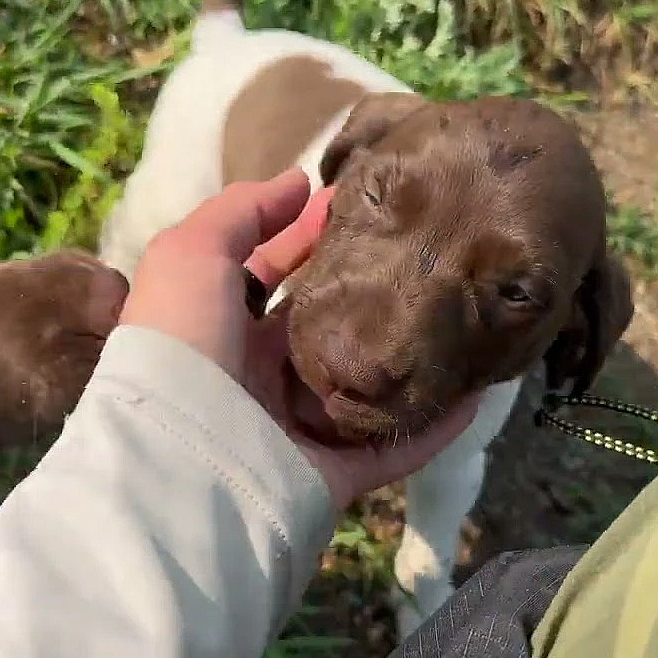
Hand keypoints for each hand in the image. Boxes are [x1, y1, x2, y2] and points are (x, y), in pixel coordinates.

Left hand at [120, 167, 480, 510]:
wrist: (182, 460)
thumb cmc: (182, 344)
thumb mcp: (190, 256)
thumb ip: (240, 212)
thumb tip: (298, 182)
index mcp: (223, 328)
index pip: (277, 275)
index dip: (314, 240)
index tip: (366, 208)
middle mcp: (260, 379)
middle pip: (329, 329)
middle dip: (372, 295)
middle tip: (430, 258)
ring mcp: (298, 431)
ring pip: (365, 388)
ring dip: (409, 360)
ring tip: (464, 322)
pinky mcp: (333, 475)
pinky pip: (393, 446)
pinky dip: (433, 426)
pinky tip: (475, 394)